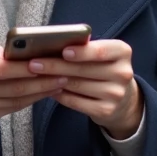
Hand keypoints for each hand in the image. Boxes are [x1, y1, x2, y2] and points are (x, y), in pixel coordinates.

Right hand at [0, 39, 68, 132]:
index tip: (47, 63)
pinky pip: (10, 110)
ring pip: (15, 101)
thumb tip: (20, 56)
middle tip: (63, 75)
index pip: (1, 69)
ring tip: (58, 84)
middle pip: (12, 88)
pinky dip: (28, 101)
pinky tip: (41, 94)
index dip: (25, 68)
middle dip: (41, 82)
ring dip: (39, 94)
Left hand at [27, 39, 141, 138]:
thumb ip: (84, 47)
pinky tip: (48, 89)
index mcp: (122, 52)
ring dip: (53, 80)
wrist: (123, 98)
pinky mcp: (106, 111)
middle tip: (33, 63)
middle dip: (55, 66)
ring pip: (77, 86)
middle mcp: (123, 73)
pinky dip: (60, 95)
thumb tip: (52, 45)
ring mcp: (116, 94)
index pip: (101, 51)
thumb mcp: (102, 54)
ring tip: (36, 75)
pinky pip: (76, 102)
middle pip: (83, 69)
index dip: (82, 52)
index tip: (63, 51)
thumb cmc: (102, 67)